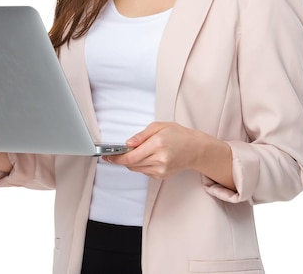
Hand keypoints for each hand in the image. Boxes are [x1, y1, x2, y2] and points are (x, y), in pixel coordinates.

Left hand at [103, 122, 233, 188]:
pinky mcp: (162, 176)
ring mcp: (161, 170)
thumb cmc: (178, 135)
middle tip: (114, 154)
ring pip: (136, 169)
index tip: (107, 157)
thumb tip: (127, 143)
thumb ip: (141, 135)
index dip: (116, 158)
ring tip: (137, 151)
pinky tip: (147, 157)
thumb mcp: (159, 126)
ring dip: (131, 162)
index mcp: (157, 144)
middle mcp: (159, 159)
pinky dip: (140, 165)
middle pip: (131, 164)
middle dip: (121, 159)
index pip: (131, 156)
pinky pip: (144, 171)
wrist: (195, 149)